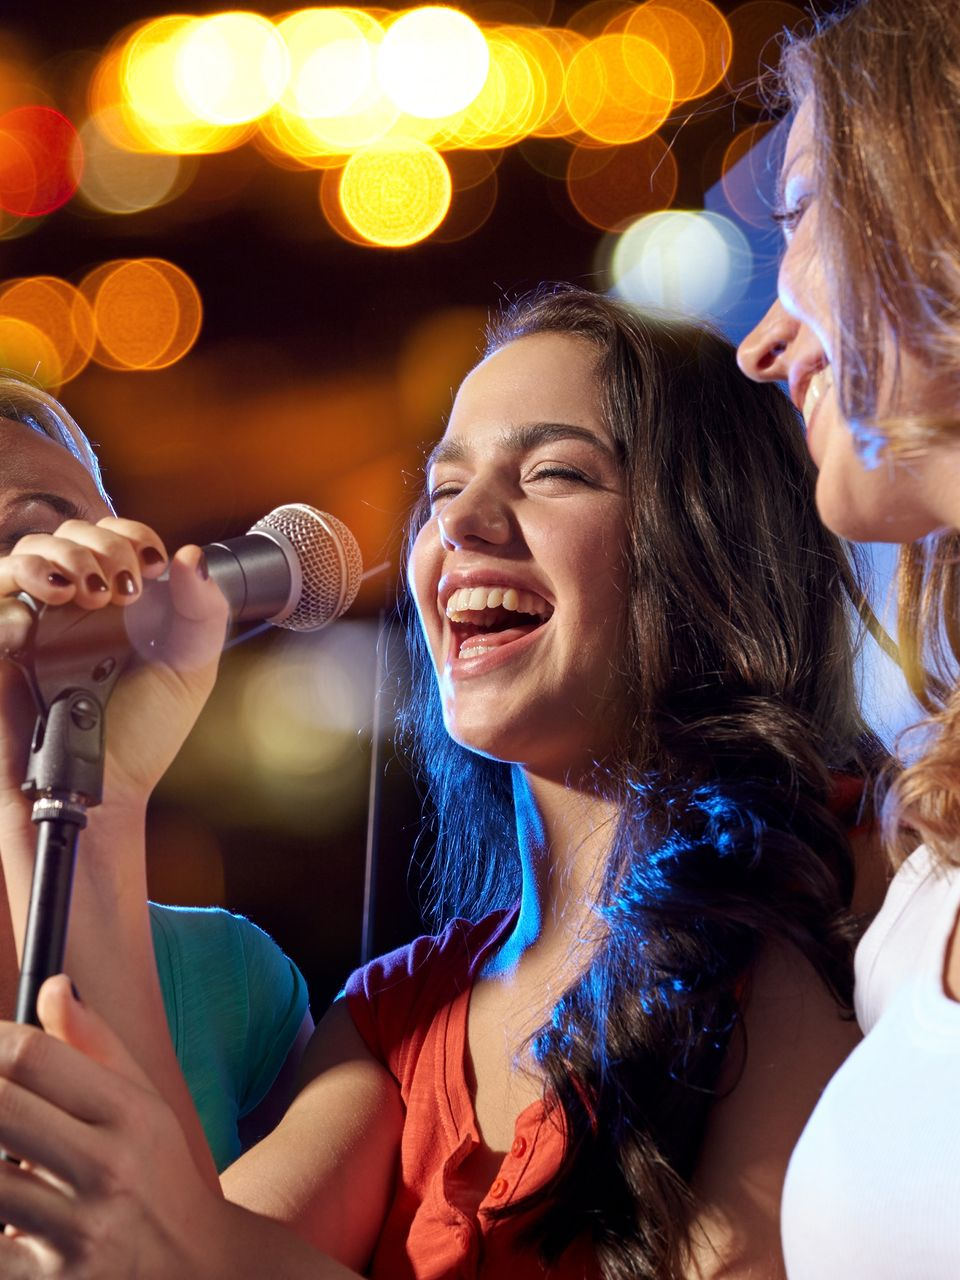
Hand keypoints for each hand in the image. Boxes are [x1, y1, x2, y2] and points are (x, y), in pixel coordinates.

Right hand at [0, 518, 228, 813]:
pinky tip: (32, 632)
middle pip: (68, 533)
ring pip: (23, 554)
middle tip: (119, 588)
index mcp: (121, 603)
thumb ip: (201, 612)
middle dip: (97, 546)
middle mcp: (75, 606)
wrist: (99, 795)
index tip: (151, 566)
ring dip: (53, 557)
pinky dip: (10, 608)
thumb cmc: (142, 737)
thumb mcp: (190, 672)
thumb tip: (192, 555)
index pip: (116, 535)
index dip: (131, 535)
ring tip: (80, 593)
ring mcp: (34, 625)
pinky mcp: (1, 652)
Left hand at [0, 976, 228, 1278]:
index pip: (33, 1055)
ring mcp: (78, 1233)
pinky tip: (9, 1209)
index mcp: (128, 1113)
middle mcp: (107, 1168)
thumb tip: (52, 985)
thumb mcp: (143, 1105)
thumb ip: (95, 1044)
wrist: (197, 1272)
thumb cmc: (158, 1176)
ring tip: (5, 1154)